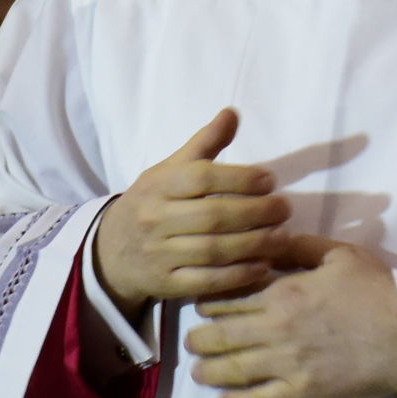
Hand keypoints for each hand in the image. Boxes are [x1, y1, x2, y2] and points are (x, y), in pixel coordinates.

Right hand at [91, 108, 291, 309]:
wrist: (111, 251)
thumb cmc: (151, 203)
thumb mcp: (170, 170)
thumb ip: (204, 144)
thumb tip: (232, 112)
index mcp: (158, 185)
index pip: (202, 179)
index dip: (240, 178)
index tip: (270, 180)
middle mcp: (155, 219)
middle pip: (212, 216)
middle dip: (256, 212)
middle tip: (285, 208)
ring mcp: (159, 254)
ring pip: (213, 250)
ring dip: (254, 244)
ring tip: (283, 236)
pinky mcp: (166, 284)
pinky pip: (207, 281)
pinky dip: (238, 276)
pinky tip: (263, 266)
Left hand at [185, 237, 396, 397]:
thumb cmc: (379, 291)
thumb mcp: (340, 254)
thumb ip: (299, 248)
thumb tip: (270, 238)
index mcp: (282, 292)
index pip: (230, 299)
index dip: (210, 303)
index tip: (200, 306)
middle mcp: (275, 329)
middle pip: (221, 336)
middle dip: (200, 339)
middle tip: (192, 342)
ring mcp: (287, 364)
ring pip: (233, 370)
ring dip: (209, 371)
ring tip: (199, 372)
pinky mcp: (302, 393)